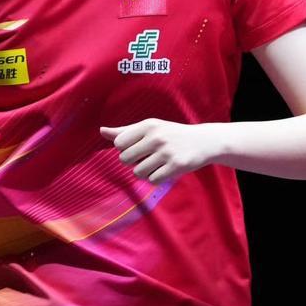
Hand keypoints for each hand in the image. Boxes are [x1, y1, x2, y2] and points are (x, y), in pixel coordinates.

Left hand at [99, 119, 216, 183]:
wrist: (204, 141)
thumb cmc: (171, 135)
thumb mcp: (150, 128)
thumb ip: (125, 131)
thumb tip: (101, 131)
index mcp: (148, 125)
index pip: (119, 143)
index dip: (125, 149)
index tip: (138, 147)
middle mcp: (157, 137)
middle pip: (125, 159)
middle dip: (134, 162)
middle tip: (148, 157)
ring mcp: (167, 152)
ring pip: (138, 172)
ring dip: (145, 172)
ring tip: (158, 163)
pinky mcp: (176, 166)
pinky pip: (153, 180)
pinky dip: (157, 178)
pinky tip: (166, 169)